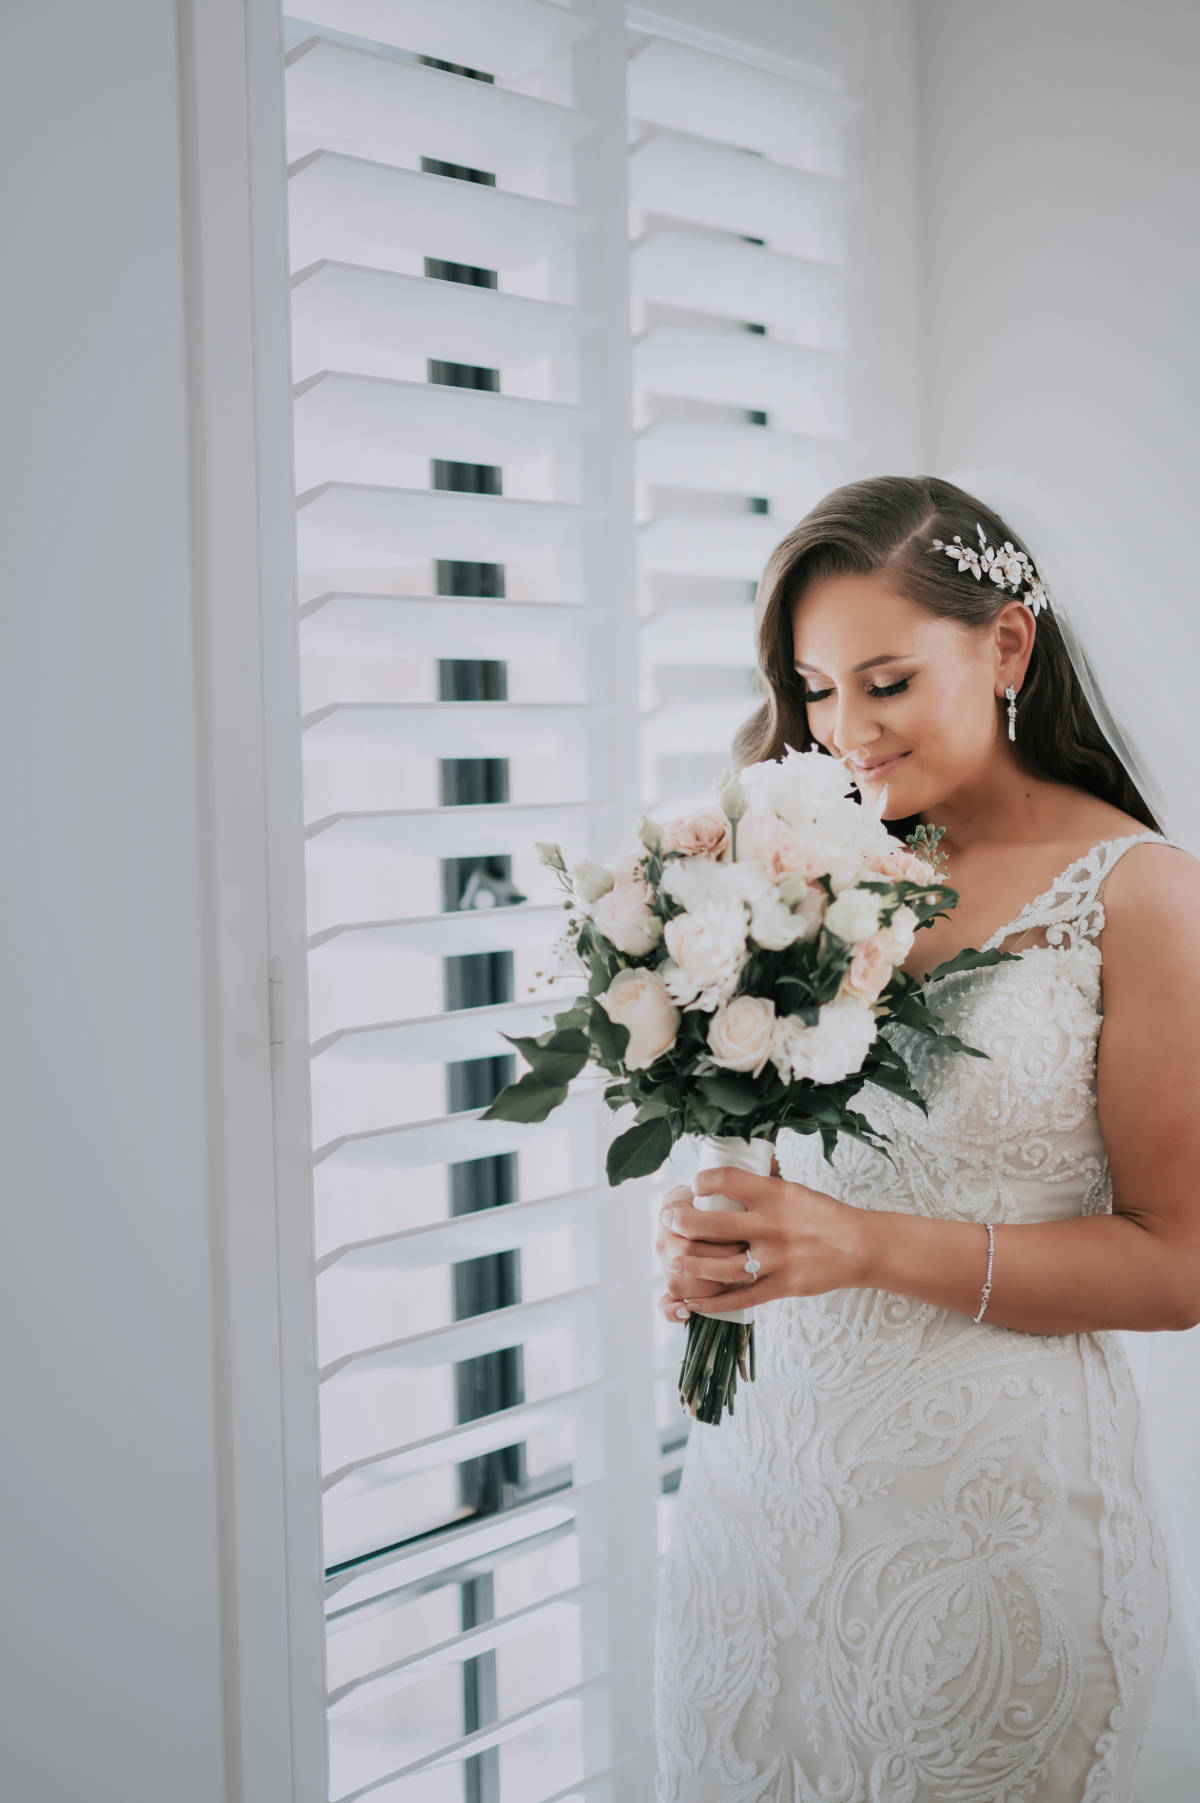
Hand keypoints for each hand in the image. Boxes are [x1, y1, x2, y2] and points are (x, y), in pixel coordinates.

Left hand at [661, 1163, 869, 1315]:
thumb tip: (729, 1170)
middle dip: (684, 1224)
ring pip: (724, 1267)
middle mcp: (775, 1225)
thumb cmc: (823, 1215)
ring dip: (693, 1265)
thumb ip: (761, 1185)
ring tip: (675, 1260)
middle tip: (670, 1222)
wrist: (860, 1246)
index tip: (693, 1187)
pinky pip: (743, 1298)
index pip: (729, 1180)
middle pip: (716, 1226)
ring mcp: (779, 1259)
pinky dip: (715, 1302)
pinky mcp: (784, 1286)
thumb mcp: (793, 1190)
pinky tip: (695, 1301)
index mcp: (776, 1194)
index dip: (704, 1182)